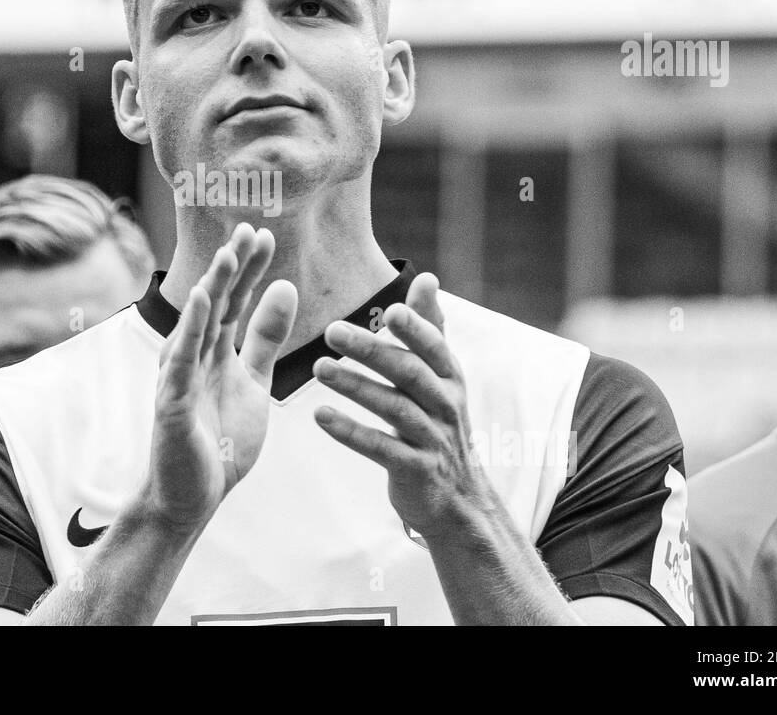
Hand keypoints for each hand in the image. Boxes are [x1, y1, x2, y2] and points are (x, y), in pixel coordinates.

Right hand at [142, 223, 296, 531]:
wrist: (193, 497)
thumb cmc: (219, 441)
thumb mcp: (254, 382)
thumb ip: (265, 337)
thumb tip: (284, 285)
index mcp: (215, 349)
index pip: (234, 300)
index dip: (248, 268)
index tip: (264, 234)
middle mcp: (194, 354)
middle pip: (215, 301)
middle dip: (232, 266)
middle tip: (249, 228)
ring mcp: (180, 376)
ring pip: (198, 323)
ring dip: (212, 286)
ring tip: (229, 253)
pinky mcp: (172, 401)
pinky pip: (182, 360)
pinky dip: (190, 328)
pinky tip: (199, 299)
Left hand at [313, 271, 484, 538]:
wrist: (457, 499)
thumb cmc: (439, 425)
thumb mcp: (442, 378)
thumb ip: (431, 328)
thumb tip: (428, 278)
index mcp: (449, 378)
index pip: (435, 347)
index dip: (416, 328)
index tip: (390, 310)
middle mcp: (446, 406)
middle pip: (410, 373)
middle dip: (373, 350)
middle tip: (332, 331)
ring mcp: (433, 440)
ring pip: (395, 409)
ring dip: (356, 386)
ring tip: (319, 368)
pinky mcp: (416, 471)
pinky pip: (382, 450)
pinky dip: (351, 433)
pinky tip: (320, 417)